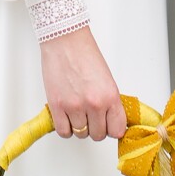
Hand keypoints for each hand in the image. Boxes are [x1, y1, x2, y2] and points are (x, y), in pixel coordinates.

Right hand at [39, 25, 126, 141]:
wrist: (65, 40)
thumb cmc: (84, 54)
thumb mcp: (106, 79)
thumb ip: (109, 101)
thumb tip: (110, 120)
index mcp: (110, 96)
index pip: (117, 130)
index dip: (111, 128)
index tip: (108, 125)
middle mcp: (94, 104)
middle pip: (98, 134)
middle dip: (95, 127)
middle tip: (90, 115)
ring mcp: (75, 106)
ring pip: (81, 134)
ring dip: (79, 126)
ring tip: (77, 111)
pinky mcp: (57, 106)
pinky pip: (64, 132)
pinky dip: (65, 128)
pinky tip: (66, 117)